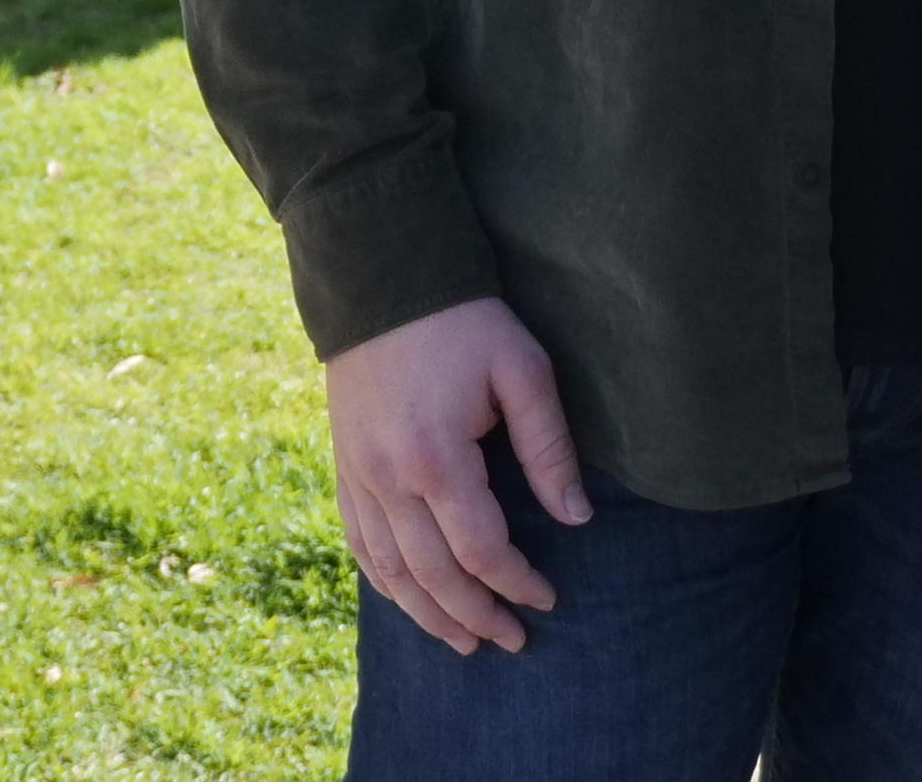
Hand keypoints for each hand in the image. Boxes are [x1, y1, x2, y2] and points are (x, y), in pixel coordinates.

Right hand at [323, 296, 587, 653]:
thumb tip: (577, 518)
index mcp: (437, 459)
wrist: (382, 280)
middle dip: (477, 616)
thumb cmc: (464, 321)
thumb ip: (549, 448)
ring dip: (428, 615)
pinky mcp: (344, 467)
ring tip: (465, 643)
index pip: (482, 549)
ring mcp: (358, 476)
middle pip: (434, 575)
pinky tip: (408, 600)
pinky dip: (384, 582)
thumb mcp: (522, 370)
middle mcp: (389, 479)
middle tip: (513, 641)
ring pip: (391, 572)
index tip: (548, 598)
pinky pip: (359, 543)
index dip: (517, 583)